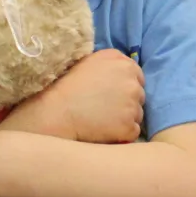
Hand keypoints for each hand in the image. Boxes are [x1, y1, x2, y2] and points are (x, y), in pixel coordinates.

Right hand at [14, 49, 144, 143]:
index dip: (124, 87)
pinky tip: (104, 130)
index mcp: (123, 63)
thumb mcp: (89, 62)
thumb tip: (124, 70)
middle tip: (104, 108)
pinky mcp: (129, 126)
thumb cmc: (67, 87)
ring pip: (137, 115)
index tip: (111, 94)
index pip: (137, 76)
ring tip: (101, 120)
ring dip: (125, 119)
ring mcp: (133, 105)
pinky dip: (122, 134)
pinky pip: (132, 132)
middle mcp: (132, 81)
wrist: (56, 112)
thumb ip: (111, 64)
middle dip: (127, 102)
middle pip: (139, 95)